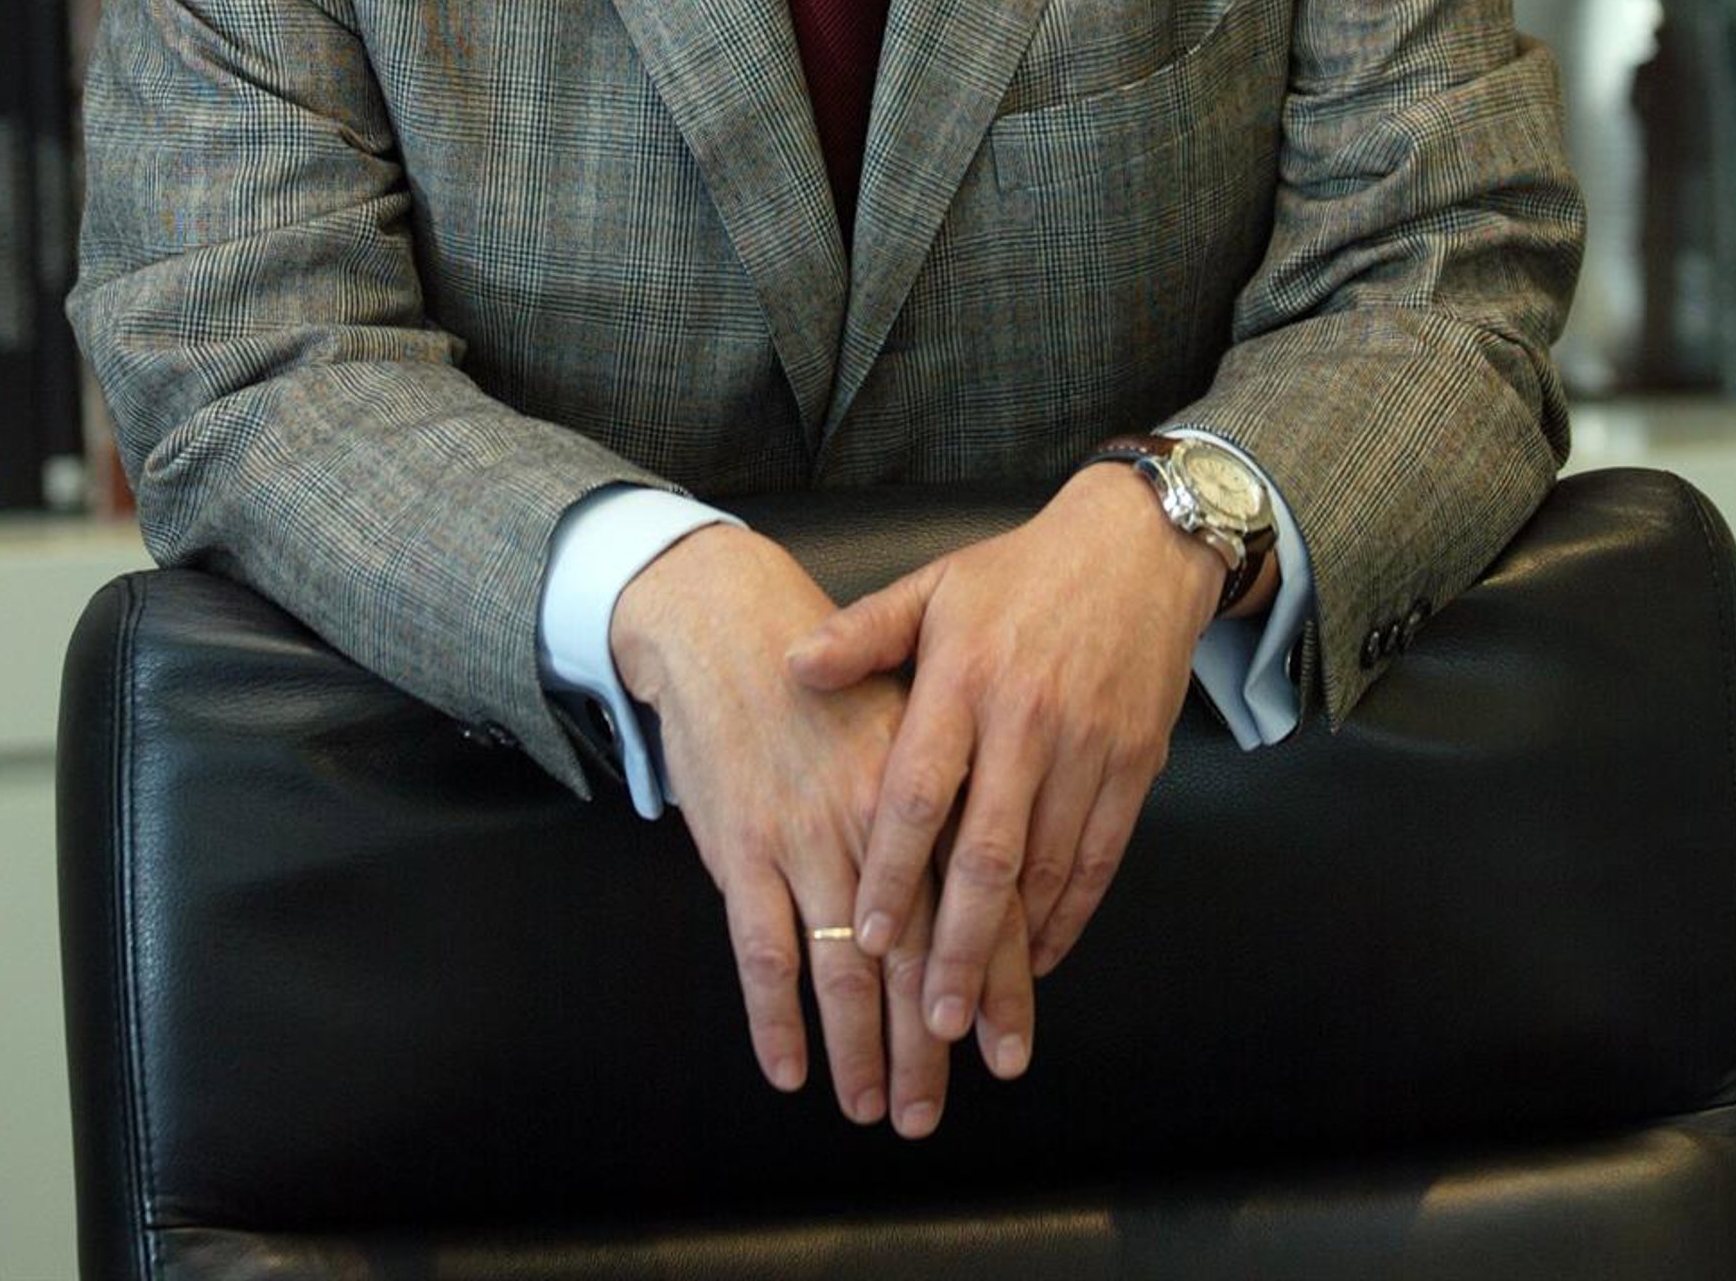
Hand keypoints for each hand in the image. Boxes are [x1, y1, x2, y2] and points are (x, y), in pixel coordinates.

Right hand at [610, 524, 1033, 1135]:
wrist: (728, 624)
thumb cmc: (830, 679)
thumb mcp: (912, 712)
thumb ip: (956, 792)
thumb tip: (1000, 882)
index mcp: (929, 785)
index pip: (979, 903)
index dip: (995, 984)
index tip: (1007, 1051)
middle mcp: (875, 820)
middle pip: (916, 954)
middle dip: (927, 1044)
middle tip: (933, 1110)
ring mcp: (805, 837)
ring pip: (842, 967)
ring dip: (859, 1051)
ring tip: (874, 1108)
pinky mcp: (742, 848)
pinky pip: (762, 951)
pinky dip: (776, 1017)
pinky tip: (789, 1069)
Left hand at [785, 465, 1222, 1044]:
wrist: (1138, 548)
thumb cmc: (1021, 573)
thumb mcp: (936, 586)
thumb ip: (864, 634)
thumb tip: (792, 666)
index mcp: (966, 676)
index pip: (921, 790)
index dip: (895, 870)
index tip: (868, 938)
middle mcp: (1028, 719)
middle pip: (990, 852)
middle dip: (960, 945)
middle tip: (931, 1022)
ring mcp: (1088, 745)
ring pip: (1050, 867)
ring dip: (1017, 949)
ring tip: (984, 1018)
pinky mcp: (1135, 763)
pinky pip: (1103, 856)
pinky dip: (1073, 914)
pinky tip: (1043, 956)